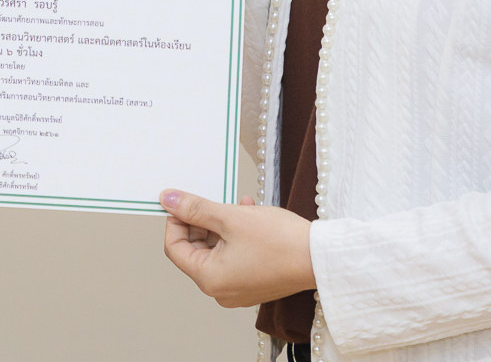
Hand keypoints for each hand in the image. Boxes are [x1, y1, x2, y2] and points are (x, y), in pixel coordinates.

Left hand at [160, 189, 314, 307]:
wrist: (321, 258)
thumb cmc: (280, 242)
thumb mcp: (231, 217)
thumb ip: (196, 208)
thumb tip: (168, 200)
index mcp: (209, 280)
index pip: (175, 248)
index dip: (176, 221)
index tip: (182, 201)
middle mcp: (221, 291)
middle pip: (196, 250)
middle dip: (202, 221)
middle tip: (214, 201)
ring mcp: (239, 288)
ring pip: (217, 250)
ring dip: (221, 224)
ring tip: (238, 205)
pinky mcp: (254, 282)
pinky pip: (234, 255)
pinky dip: (236, 234)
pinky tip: (249, 213)